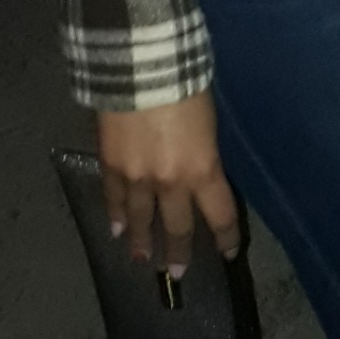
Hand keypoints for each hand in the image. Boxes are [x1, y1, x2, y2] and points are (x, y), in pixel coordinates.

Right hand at [97, 90, 240, 279]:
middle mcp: (171, 183)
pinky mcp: (111, 164)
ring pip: (140, 220)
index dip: (225, 238)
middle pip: (177, 227)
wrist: (141, 65)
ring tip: (140, 258)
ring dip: (141, 241)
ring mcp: (138, 178)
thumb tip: (196, 167)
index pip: (220, 215)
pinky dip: (115, 214)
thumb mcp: (207, 121)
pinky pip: (113, 198)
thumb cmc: (185, 83)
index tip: (228, 253)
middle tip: (176, 273)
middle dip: (177, 252)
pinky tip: (115, 228)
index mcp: (203, 170)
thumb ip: (203, 152)